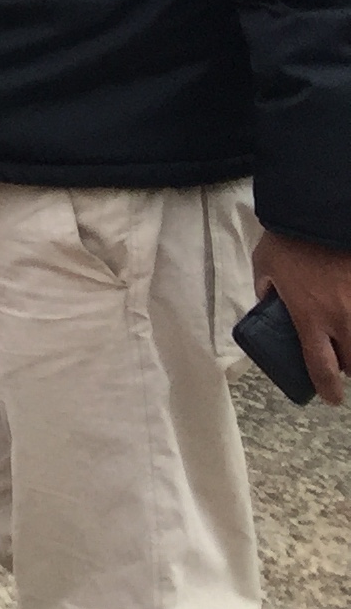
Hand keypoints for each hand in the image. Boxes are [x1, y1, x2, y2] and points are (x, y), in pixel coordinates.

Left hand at [255, 230, 350, 405]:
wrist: (318, 212)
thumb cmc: (288, 238)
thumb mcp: (265, 265)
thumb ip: (266, 290)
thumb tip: (269, 305)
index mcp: (309, 316)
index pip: (321, 367)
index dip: (327, 388)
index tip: (331, 397)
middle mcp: (341, 317)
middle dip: (348, 367)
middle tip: (340, 361)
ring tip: (347, 340)